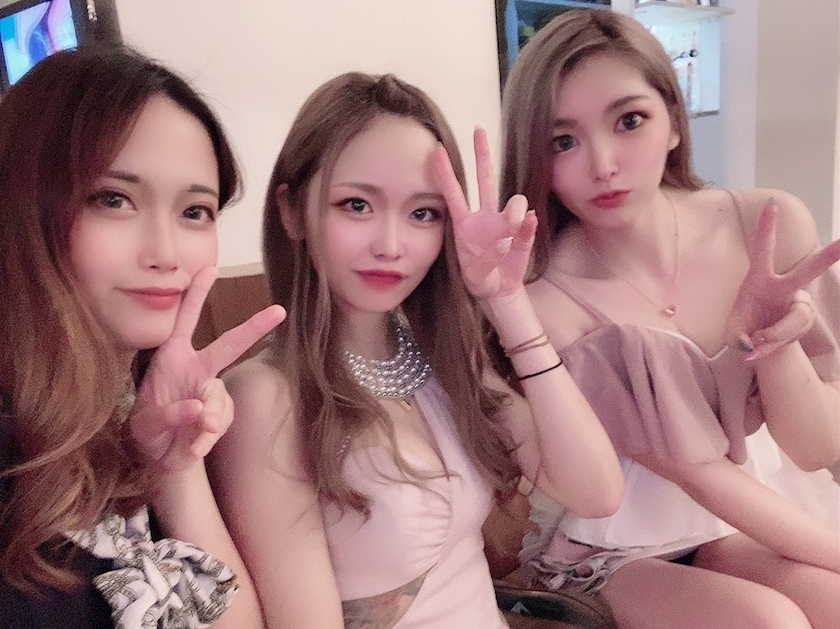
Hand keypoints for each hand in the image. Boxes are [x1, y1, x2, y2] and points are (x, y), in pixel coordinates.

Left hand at [130, 267, 285, 470]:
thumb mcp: (145, 423)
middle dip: (254, 327)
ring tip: (191, 435)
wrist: (162, 460)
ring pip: (218, 397)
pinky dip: (206, 436)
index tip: (211, 268)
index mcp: (173, 357)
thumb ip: (168, 414)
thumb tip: (201, 411)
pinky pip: (220, 420)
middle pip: (229, 344)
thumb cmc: (149, 430)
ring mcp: (211, 392)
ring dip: (206, 417)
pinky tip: (195, 446)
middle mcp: (197, 369)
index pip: (185, 319)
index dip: (197, 294)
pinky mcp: (221, 415)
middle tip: (278, 311)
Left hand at [431, 127, 535, 300]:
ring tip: (514, 226)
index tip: (437, 150)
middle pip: (484, 180)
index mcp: (464, 225)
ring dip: (515, 211)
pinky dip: (528, 224)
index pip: (453, 194)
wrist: (497, 291)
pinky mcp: (522, 234)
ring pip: (514, 201)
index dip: (445, 173)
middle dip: (482, 155)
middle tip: (478, 130)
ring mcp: (504, 224)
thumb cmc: (478, 280)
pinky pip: (528, 223)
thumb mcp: (474, 275)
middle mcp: (484, 218)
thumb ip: (487, 258)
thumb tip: (508, 235)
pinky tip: (527, 225)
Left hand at [727, 200, 839, 359]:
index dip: (767, 227)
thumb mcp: (730, 334)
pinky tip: (758, 351)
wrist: (757, 345)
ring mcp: (797, 305)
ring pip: (796, 318)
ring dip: (774, 335)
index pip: (764, 249)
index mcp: (759, 280)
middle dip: (829, 256)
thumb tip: (751, 343)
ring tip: (755, 344)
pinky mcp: (803, 321)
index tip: (772, 202)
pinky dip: (772, 347)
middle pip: (808, 271)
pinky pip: (791, 336)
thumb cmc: (742, 329)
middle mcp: (783, 288)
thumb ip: (736, 337)